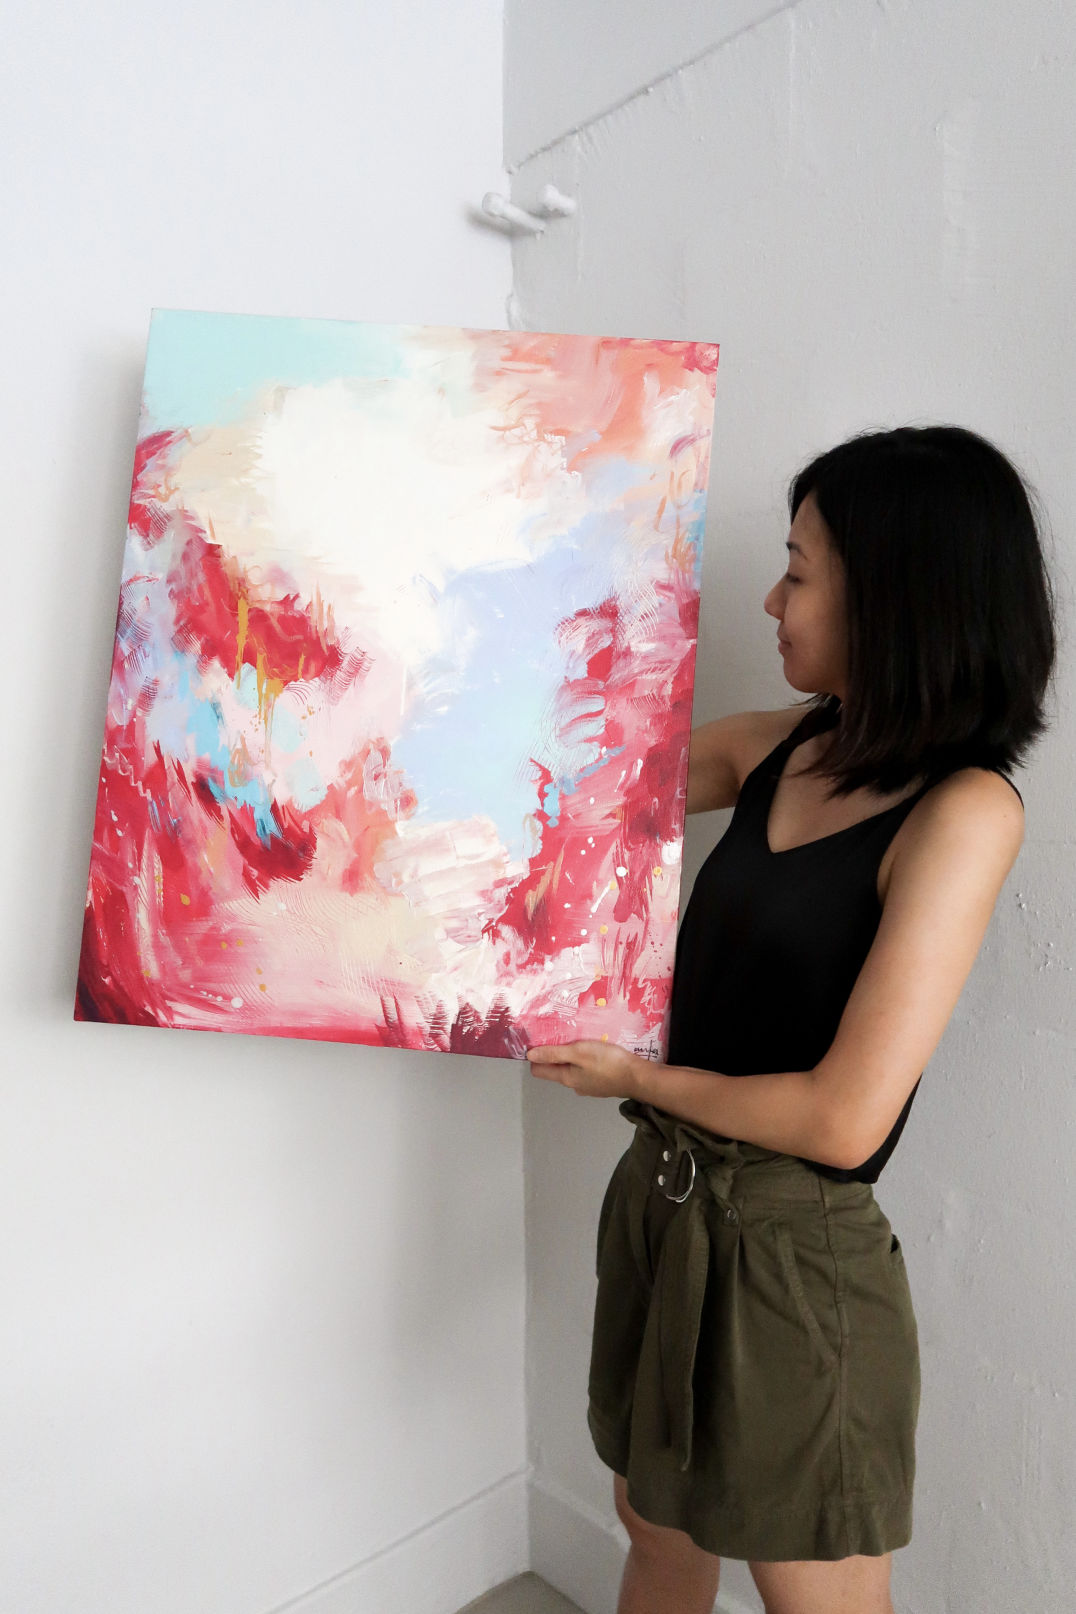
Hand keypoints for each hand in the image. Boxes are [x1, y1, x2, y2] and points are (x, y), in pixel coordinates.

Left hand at [525, 1039, 644, 1099]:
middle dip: (554, 1054)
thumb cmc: (608, 1062)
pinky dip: (587, 1061)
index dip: (535, 1056)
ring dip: (572, 1056)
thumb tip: (530, 1056)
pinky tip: (596, 1051)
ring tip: (579, 1040)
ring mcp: (589, 1086)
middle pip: (556, 1069)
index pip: (539, 1071)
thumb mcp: (578, 1052)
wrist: (638, 1077)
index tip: (538, 1040)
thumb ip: (554, 1053)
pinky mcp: (602, 1083)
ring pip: (573, 1069)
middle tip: (560, 1035)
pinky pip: (587, 1070)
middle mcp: (575, 1085)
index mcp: (566, 1078)